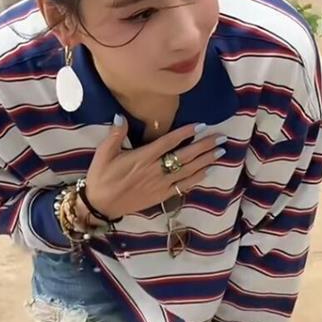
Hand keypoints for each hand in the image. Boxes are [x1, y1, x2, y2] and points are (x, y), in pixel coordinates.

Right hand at [85, 118, 223, 220]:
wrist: (100, 205)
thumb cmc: (101, 177)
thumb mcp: (103, 153)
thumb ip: (115, 134)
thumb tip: (121, 116)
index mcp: (143, 157)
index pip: (169, 142)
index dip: (186, 133)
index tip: (201, 125)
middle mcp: (155, 170)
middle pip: (185, 156)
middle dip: (204, 146)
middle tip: (221, 138)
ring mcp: (160, 184)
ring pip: (188, 171)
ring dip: (206, 161)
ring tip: (221, 152)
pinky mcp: (161, 196)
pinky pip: (183, 186)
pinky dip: (197, 178)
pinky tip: (207, 171)